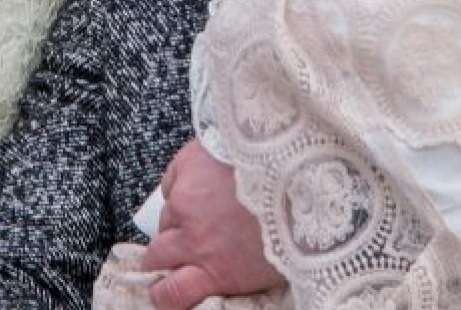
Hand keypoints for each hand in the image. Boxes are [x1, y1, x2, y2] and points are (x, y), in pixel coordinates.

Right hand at [140, 139, 283, 308]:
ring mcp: (186, 199)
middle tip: (174, 251)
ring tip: (206, 208)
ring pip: (165, 216)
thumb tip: (225, 281)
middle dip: (161, 257)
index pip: (170, 294)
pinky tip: (205, 180)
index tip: (164, 291)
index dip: (163, 294)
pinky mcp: (187, 165)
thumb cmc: (299, 223)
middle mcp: (194, 238)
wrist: (304, 171)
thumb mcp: (272, 270)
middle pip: (156, 256)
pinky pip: (172, 182)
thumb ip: (238, 278)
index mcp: (217, 271)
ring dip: (179, 218)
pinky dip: (182, 184)